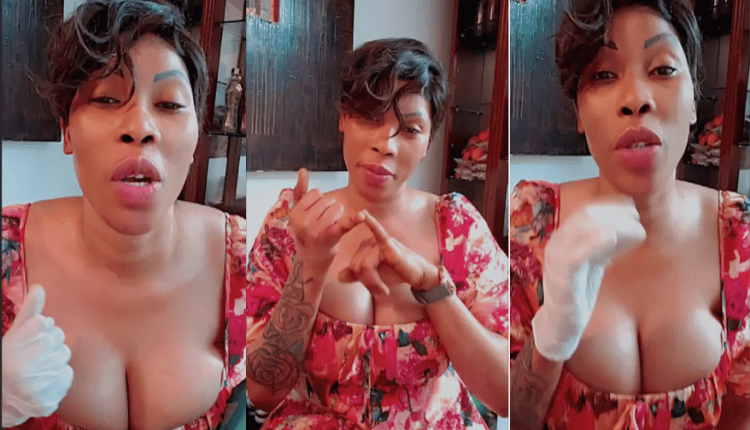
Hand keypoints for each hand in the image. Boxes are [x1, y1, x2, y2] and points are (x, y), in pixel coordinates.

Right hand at [2, 285, 73, 426]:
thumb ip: (30, 311)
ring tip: (37, 368)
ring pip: (64, 357)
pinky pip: (67, 377)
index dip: (39, 330)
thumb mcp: (15, 334)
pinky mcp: (47, 400)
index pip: (47, 322)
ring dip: (54, 360)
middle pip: (59, 339)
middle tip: (32, 355)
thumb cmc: (9, 359)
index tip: (29, 340)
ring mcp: (39, 382)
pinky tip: (43, 381)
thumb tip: (39, 288)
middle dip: (48, 345)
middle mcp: (30, 361)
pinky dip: (58, 378)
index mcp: (19, 343)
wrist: (2, 396)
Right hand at [289, 168, 363, 271]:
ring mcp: (316, 230)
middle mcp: (303, 222)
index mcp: (294, 213)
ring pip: (337, 208)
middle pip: (328, 200)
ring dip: (338, 216)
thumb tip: (302, 170)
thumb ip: (300, 191)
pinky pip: (343, 224)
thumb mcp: (299, 214)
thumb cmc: (307, 234)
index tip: (316, 214)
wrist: (312, 261)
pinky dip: (353, 220)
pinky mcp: (330, 237)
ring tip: (330, 228)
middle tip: (323, 224)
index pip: (316, 193)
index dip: (320, 201)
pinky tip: (360, 216)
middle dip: (329, 209)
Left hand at [338, 211, 438, 296]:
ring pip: (362, 266)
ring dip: (373, 283)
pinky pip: (373, 246)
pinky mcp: (388, 244)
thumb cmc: (397, 273)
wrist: (418, 275)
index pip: (352, 266)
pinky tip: (364, 215)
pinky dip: (369, 234)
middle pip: (355, 266)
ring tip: (384, 291)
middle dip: (367, 283)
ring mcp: (379, 241)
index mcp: (365, 247)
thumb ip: (357, 276)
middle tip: (381, 291)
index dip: (360, 280)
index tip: (373, 288)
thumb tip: (340, 277)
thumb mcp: (373, 277)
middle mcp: (370, 241)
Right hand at [532, 200, 645, 361]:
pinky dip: (596, 242)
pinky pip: (577, 254)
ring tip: (637, 231)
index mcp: (562, 237)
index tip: (633, 208)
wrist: (561, 323)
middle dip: (617, 214)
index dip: (611, 206)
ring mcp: (557, 259)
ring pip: (584, 229)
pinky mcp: (563, 277)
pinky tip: (613, 239)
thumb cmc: (579, 292)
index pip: (586, 210)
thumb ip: (605, 244)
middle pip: (587, 215)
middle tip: (638, 219)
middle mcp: (557, 243)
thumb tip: (631, 225)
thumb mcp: (594, 261)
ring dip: (616, 225)